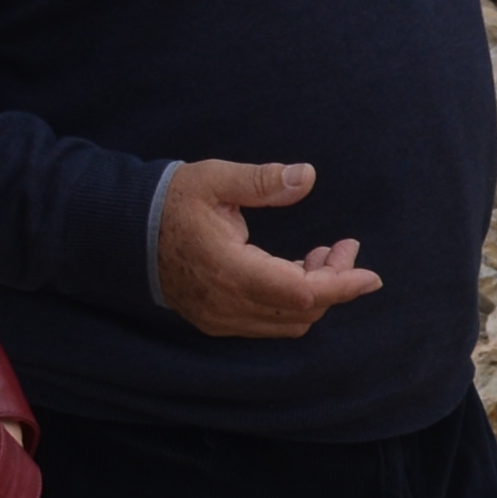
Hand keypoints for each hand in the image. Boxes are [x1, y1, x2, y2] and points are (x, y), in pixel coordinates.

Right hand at [156, 157, 386, 338]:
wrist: (125, 231)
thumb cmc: (172, 201)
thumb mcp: (215, 179)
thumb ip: (262, 181)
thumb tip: (306, 176)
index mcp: (229, 271)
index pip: (301, 294)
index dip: (341, 286)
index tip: (371, 275)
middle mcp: (225, 304)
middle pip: (301, 311)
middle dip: (334, 282)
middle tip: (344, 246)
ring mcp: (219, 317)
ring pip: (287, 322)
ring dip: (315, 293)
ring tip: (322, 254)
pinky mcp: (216, 319)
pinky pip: (268, 321)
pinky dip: (293, 301)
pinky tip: (297, 268)